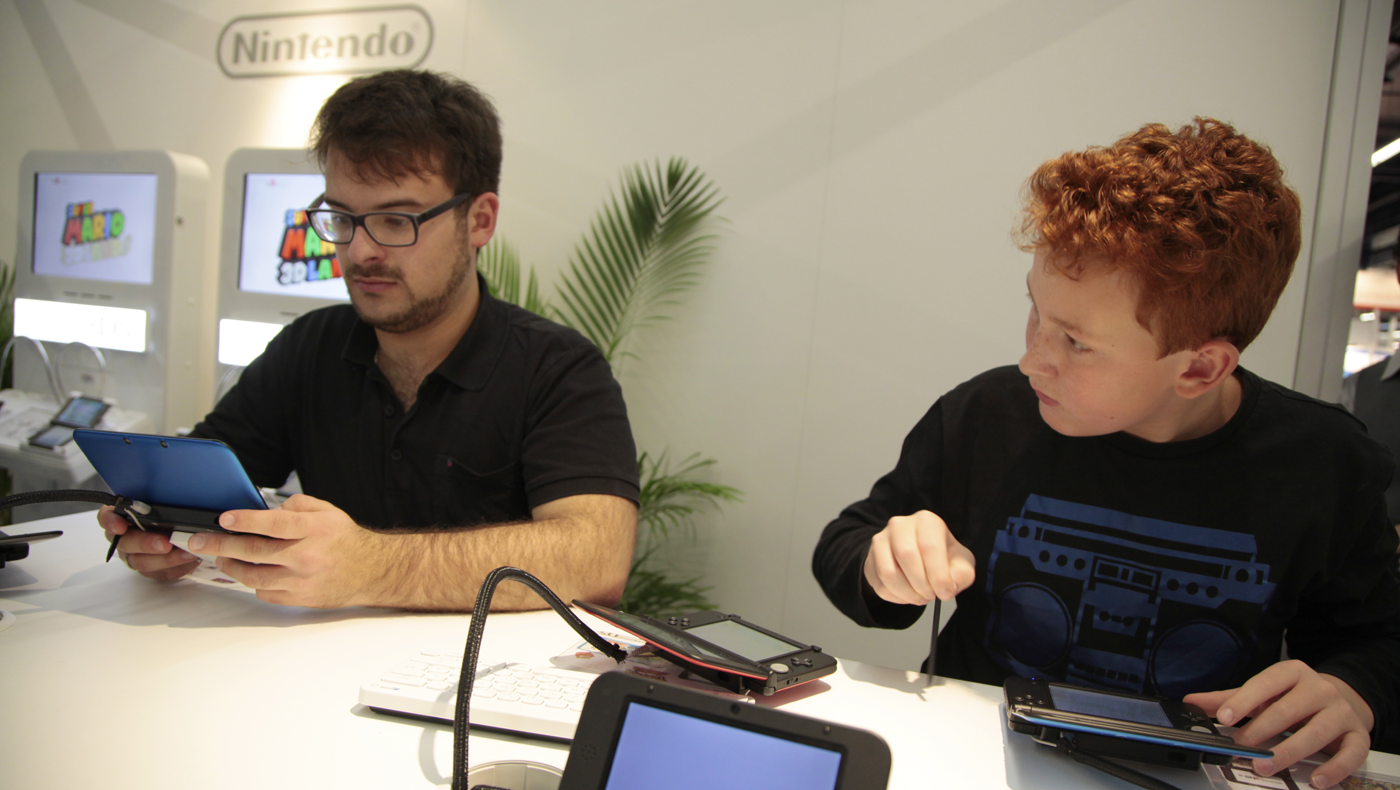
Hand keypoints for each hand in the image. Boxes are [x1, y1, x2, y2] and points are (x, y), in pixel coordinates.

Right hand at [97, 505, 199, 580]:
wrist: (182, 532)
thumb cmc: (168, 513)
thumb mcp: (162, 503)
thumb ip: (159, 501)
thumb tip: (171, 495)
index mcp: (121, 517)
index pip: (106, 517)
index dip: (111, 522)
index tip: (120, 526)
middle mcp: (123, 538)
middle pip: (125, 543)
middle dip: (145, 544)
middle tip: (165, 543)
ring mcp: (135, 556)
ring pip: (141, 562)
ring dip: (165, 559)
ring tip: (185, 552)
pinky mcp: (150, 570)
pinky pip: (159, 573)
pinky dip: (176, 567)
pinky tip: (189, 560)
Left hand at [184, 494, 388, 607]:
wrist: (371, 571)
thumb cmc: (346, 541)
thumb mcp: (328, 511)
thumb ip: (298, 505)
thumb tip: (267, 509)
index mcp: (315, 530)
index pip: (274, 523)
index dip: (245, 520)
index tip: (223, 519)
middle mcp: (307, 556)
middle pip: (254, 551)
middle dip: (220, 544)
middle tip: (198, 541)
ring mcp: (301, 580)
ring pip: (253, 576)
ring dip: (230, 565)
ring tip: (220, 557)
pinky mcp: (299, 599)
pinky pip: (264, 592)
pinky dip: (253, 582)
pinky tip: (251, 572)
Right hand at [863, 510, 975, 604]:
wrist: (918, 555)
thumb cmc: (941, 557)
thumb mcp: (960, 562)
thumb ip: (962, 574)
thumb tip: (948, 587)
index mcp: (926, 521)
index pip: (930, 547)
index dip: (938, 575)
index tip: (945, 593)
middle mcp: (900, 525)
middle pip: (906, 556)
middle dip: (921, 584)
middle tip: (931, 595)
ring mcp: (881, 540)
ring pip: (888, 572)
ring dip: (907, 593)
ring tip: (920, 597)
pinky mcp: (871, 558)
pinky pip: (879, 584)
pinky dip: (896, 597)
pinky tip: (908, 595)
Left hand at [1184, 660, 1373, 788]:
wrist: (1343, 700)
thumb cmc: (1295, 698)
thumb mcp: (1263, 694)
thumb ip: (1229, 699)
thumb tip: (1192, 702)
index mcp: (1292, 673)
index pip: (1265, 684)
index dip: (1244, 701)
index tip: (1224, 718)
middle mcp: (1320, 689)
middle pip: (1288, 710)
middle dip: (1261, 731)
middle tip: (1241, 748)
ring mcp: (1341, 712)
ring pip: (1316, 732)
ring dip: (1289, 751)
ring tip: (1266, 766)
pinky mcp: (1358, 736)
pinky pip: (1350, 754)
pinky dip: (1334, 768)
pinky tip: (1315, 779)